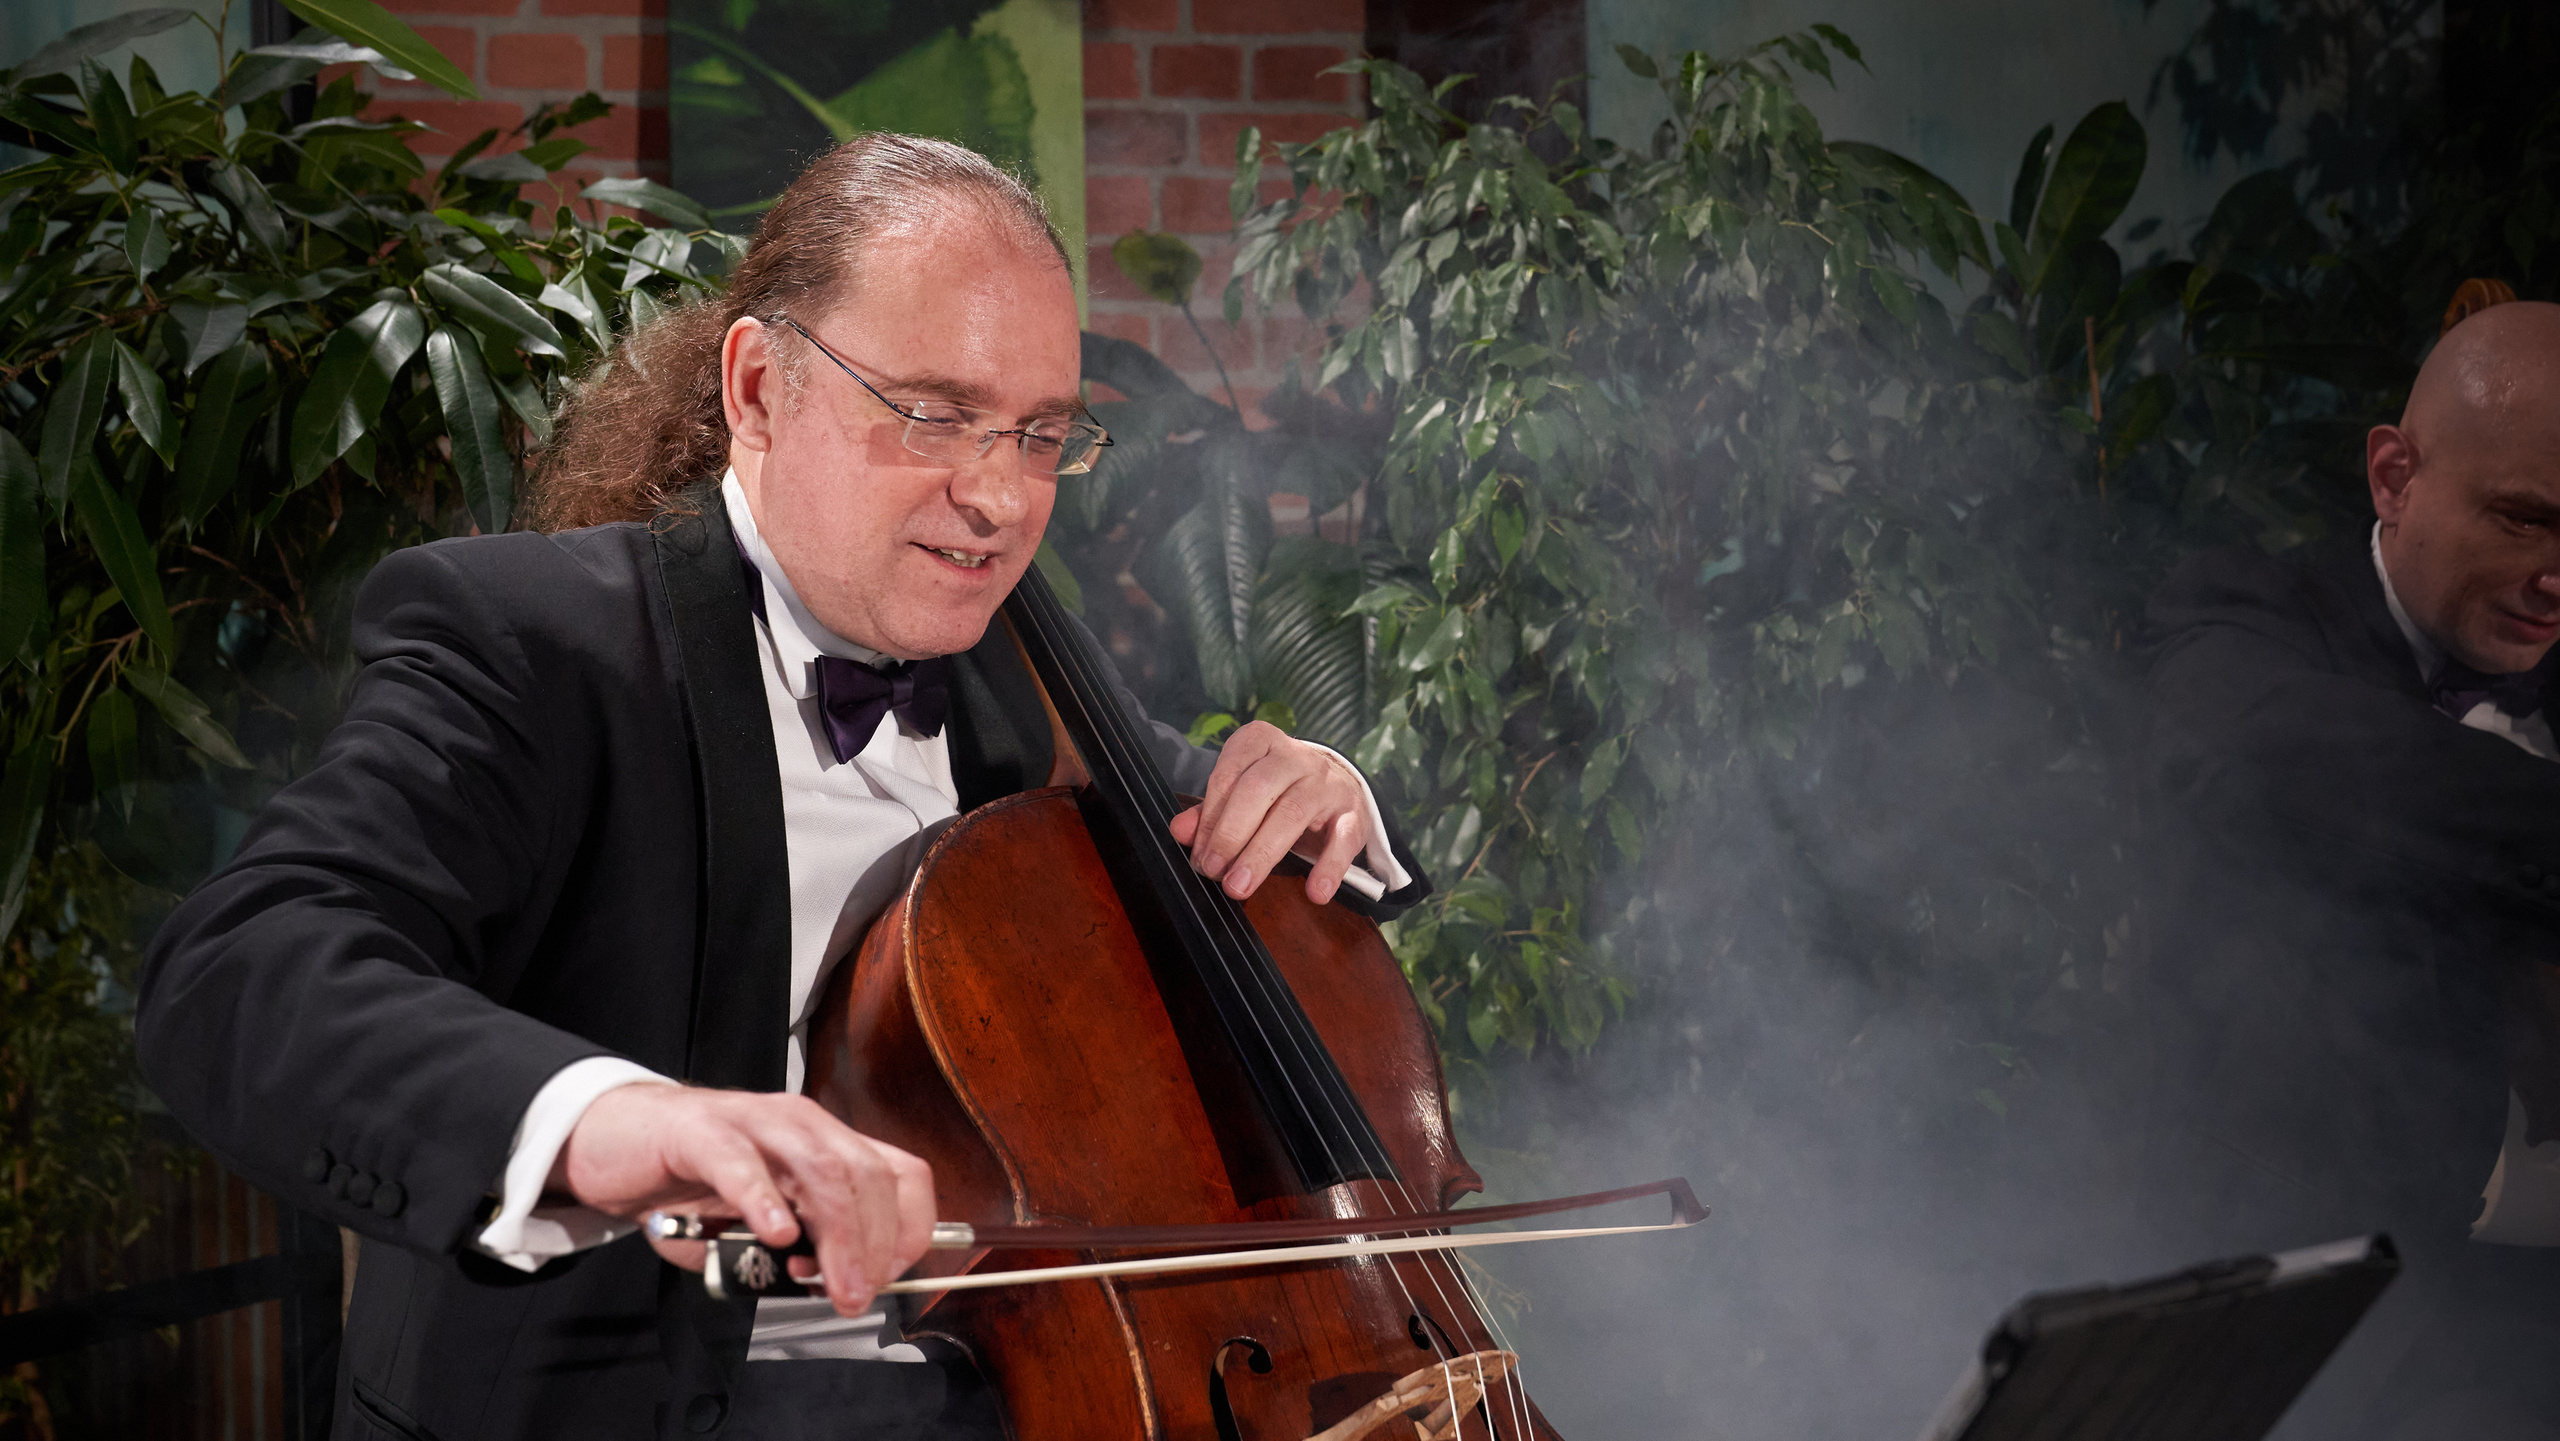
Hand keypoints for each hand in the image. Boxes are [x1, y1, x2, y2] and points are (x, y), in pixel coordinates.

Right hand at [551, 1084, 934, 1316]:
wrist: (613, 1142)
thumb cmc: (689, 1186)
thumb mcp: (756, 1225)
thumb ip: (793, 1254)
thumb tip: (828, 1290)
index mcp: (827, 1145)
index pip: (901, 1176)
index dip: (908, 1230)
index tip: (888, 1279)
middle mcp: (802, 1125)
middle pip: (868, 1176)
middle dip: (874, 1244)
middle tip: (855, 1296)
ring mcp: (754, 1122)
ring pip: (821, 1168)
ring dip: (835, 1233)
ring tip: (823, 1281)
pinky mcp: (700, 1131)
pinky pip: (741, 1162)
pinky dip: (765, 1199)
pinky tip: (774, 1234)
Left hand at [1168, 720, 1370, 904]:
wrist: (1338, 785)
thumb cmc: (1279, 790)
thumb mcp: (1243, 793)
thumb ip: (1210, 811)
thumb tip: (1180, 831)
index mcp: (1261, 742)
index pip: (1228, 775)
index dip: (1210, 817)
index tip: (1200, 854)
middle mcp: (1296, 757)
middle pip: (1258, 790)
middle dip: (1230, 834)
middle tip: (1213, 871)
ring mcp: (1327, 783)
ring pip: (1293, 813)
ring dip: (1262, 854)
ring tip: (1240, 885)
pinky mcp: (1353, 813)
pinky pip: (1343, 839)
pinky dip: (1329, 867)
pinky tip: (1314, 892)